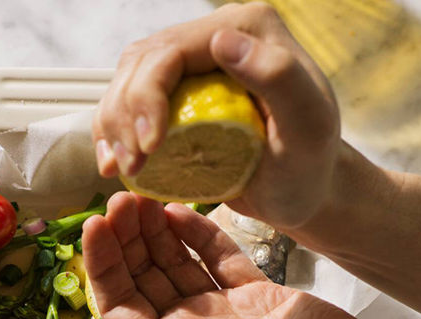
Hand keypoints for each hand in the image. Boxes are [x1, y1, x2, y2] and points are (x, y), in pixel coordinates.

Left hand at [76, 193, 384, 318]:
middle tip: (121, 197)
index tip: (94, 223)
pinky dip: (199, 232)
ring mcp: (221, 311)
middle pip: (143, 276)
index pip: (118, 302)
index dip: (102, 263)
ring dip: (156, 230)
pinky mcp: (256, 294)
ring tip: (142, 195)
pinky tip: (178, 208)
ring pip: (177, 262)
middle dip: (127, 238)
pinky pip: (219, 256)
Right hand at [93, 2, 341, 229]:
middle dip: (123, 114)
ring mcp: (193, 61)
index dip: (147, 96)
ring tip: (122, 168)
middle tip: (131, 165)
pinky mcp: (176, 88)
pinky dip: (111, 132)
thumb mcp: (308, 126)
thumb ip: (278, 77)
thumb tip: (221, 39)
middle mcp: (217, 34)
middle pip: (139, 63)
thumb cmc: (309, 165)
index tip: (149, 147)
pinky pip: (126, 100)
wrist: (303, 190)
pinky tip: (115, 162)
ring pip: (124, 80)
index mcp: (247, 27)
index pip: (171, 50)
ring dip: (111, 126)